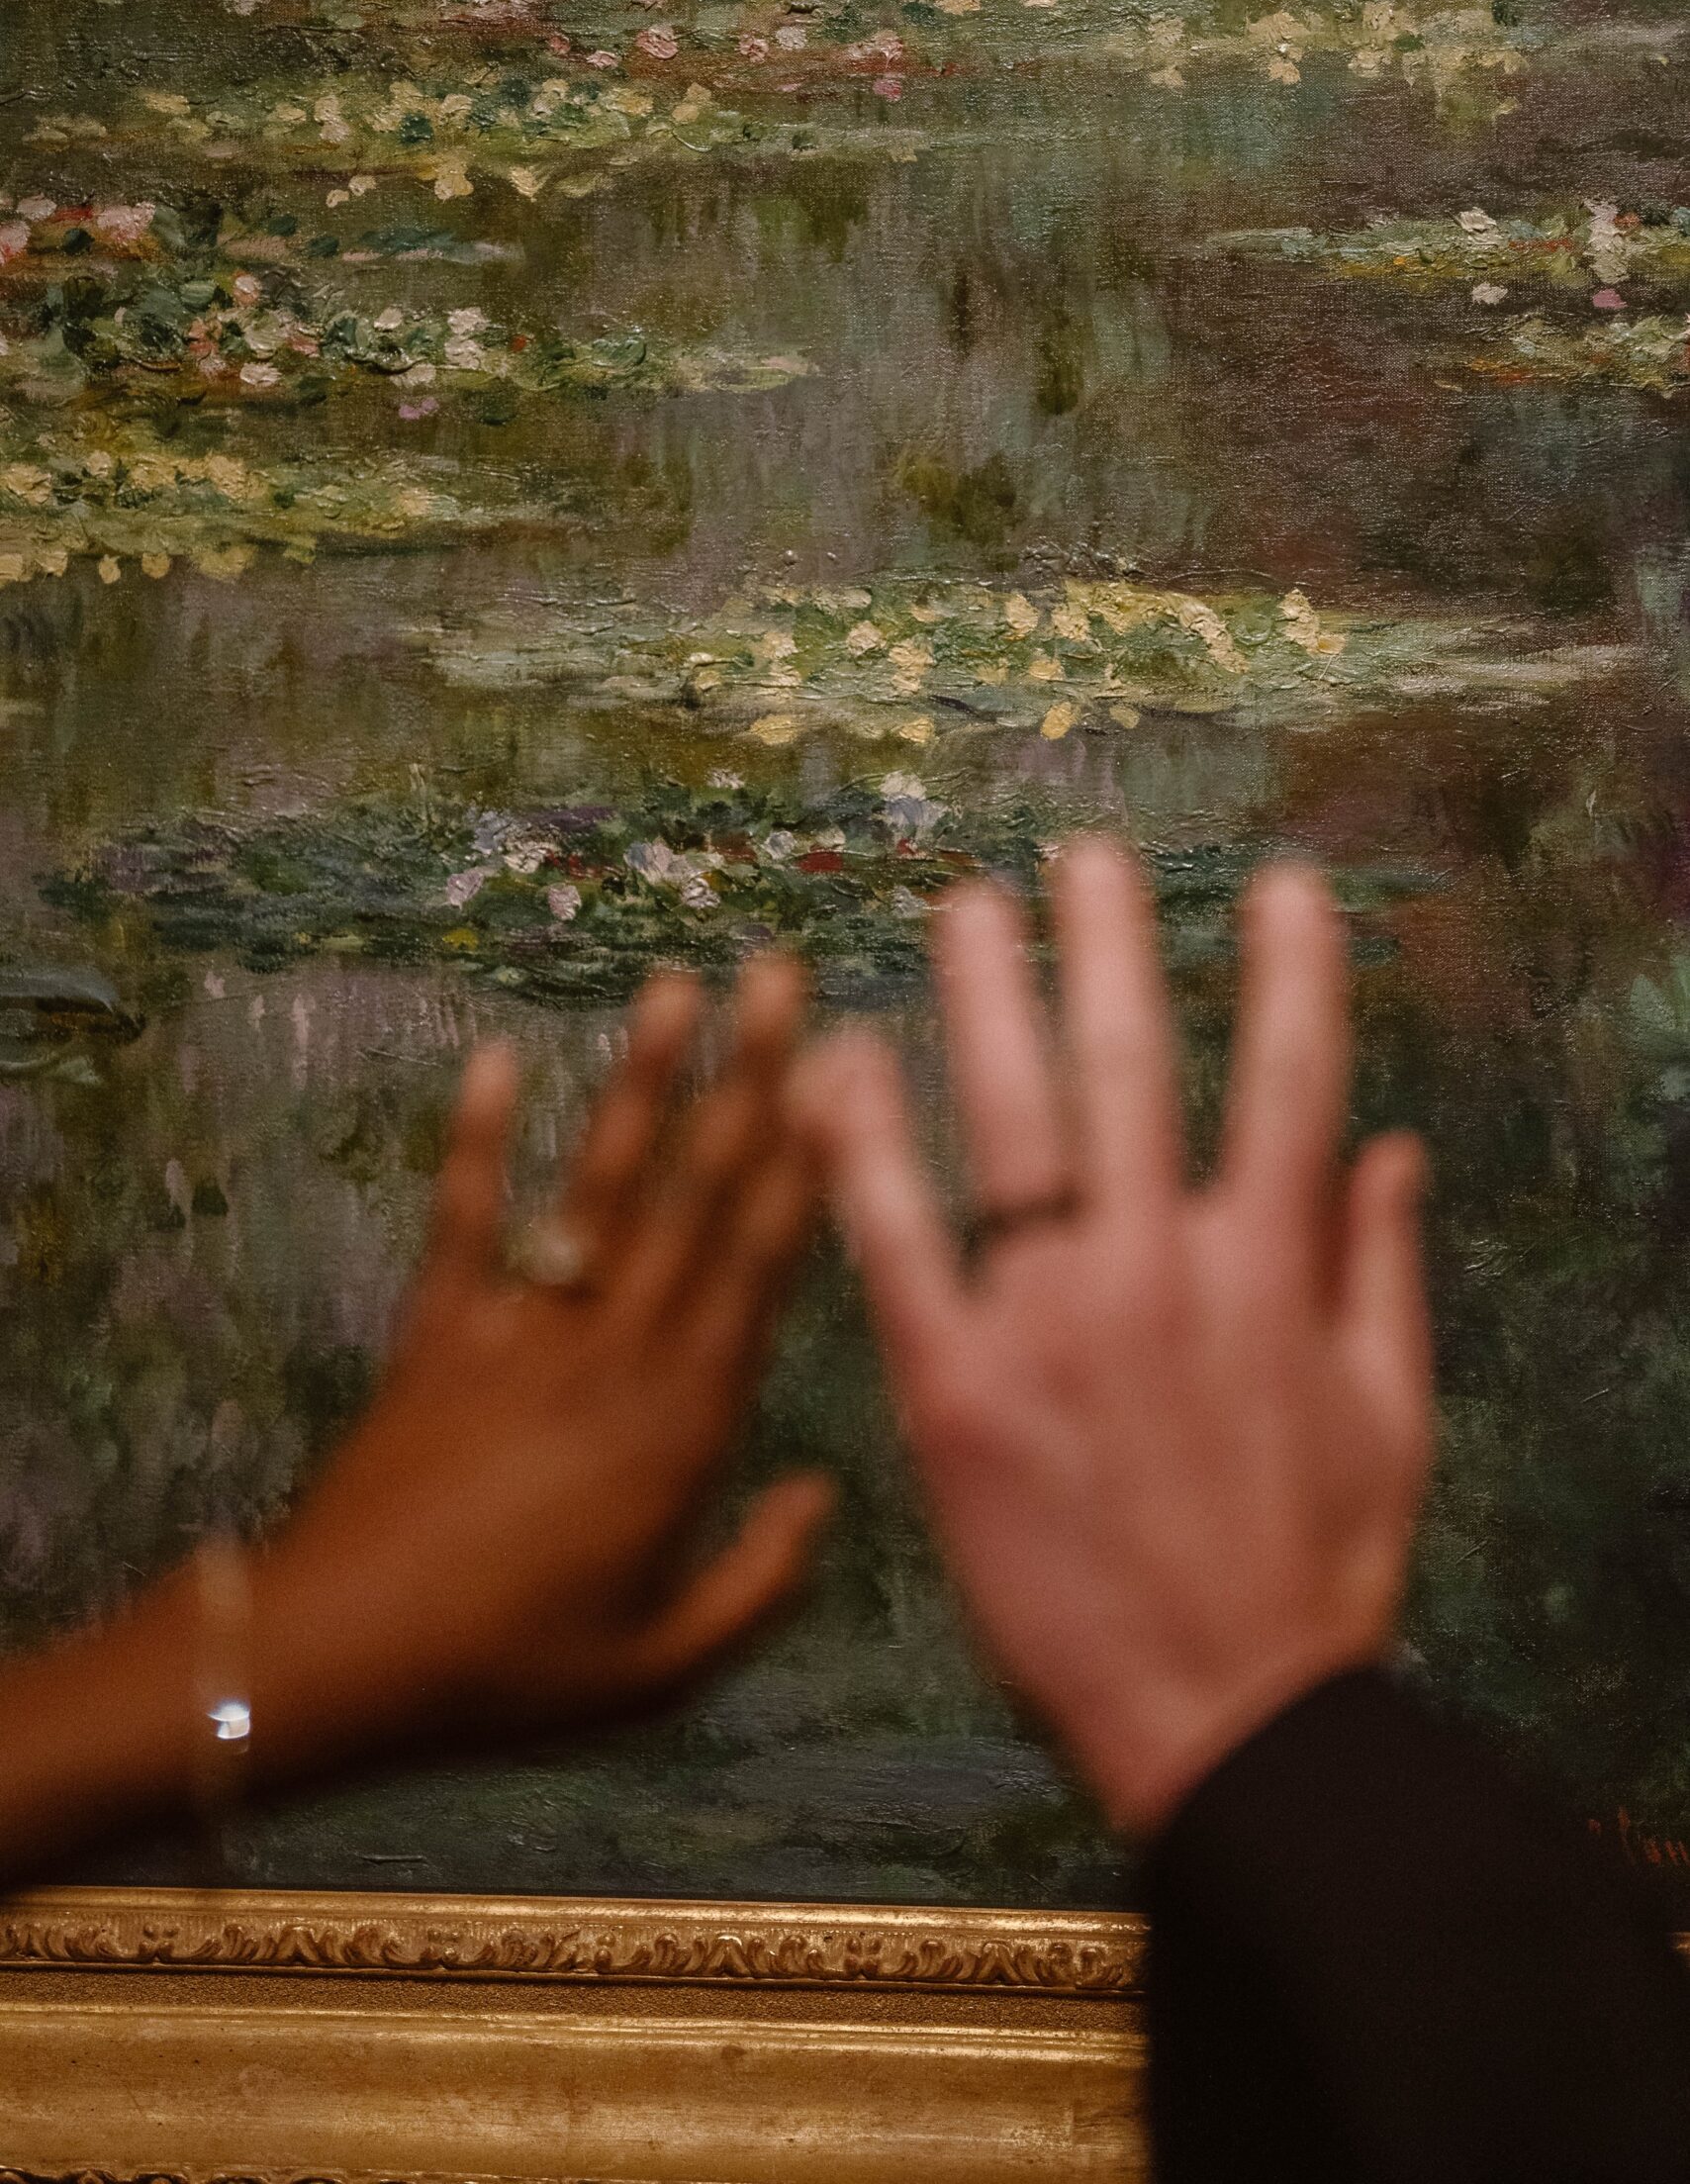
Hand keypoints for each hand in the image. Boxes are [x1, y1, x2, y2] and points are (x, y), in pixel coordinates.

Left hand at [249, 953, 832, 1783]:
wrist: (334, 1662)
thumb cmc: (508, 1676)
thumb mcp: (660, 1669)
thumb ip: (758, 1583)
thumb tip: (823, 1493)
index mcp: (684, 1426)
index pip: (762, 1265)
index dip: (810, 1163)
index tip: (848, 1075)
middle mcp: (615, 1353)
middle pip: (697, 1197)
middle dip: (747, 1080)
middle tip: (783, 977)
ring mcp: (522, 1333)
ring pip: (599, 1188)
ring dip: (642, 1083)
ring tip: (677, 984)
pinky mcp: (437, 1335)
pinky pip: (465, 1222)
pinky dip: (478, 1141)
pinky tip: (499, 1057)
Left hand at [797, 842, 1429, 1837]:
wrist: (1225, 1721)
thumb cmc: (1311, 1575)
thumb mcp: (1389, 1418)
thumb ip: (1381, 1270)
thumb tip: (1398, 1150)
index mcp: (1272, 1268)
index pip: (1292, 1077)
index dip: (1292, 968)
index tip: (1284, 881)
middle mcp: (1161, 1267)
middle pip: (1131, 1067)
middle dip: (1109, 945)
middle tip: (1079, 855)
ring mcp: (1053, 1322)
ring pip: (1012, 1122)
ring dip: (984, 1001)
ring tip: (962, 909)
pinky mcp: (956, 1389)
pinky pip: (899, 1242)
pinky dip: (865, 1146)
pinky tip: (840, 1063)